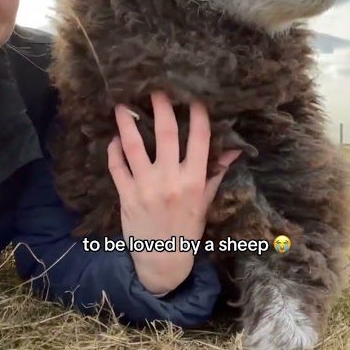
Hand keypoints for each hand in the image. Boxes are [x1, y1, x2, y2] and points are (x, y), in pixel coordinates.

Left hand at [108, 92, 241, 294]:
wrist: (161, 260)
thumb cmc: (187, 230)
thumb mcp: (205, 202)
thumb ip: (216, 173)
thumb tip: (234, 149)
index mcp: (194, 181)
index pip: (199, 140)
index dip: (198, 115)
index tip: (193, 96)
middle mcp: (170, 180)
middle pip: (166, 135)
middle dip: (161, 108)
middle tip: (155, 88)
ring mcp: (145, 186)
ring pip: (134, 146)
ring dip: (127, 123)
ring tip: (121, 105)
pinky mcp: (126, 195)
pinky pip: (117, 166)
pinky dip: (114, 150)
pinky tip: (114, 138)